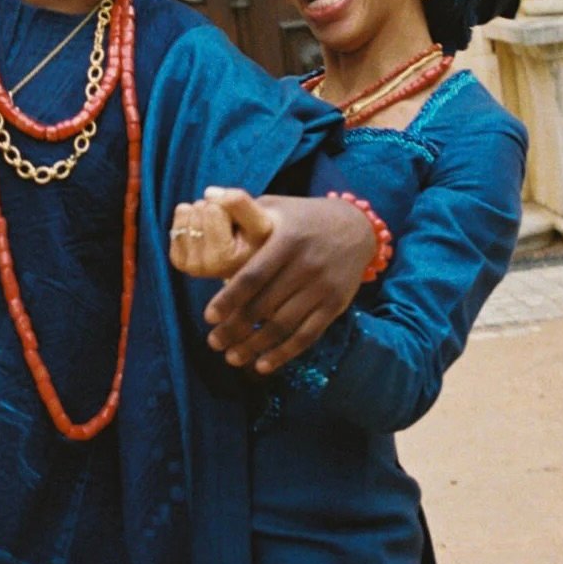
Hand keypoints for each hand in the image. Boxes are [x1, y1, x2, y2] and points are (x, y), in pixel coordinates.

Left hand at [169, 190, 268, 279]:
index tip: (242, 226)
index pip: (213, 209)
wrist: (255, 256)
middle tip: (231, 229)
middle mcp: (202, 267)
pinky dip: (192, 217)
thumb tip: (208, 193)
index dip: (230, 208)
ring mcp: (188, 264)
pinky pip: (179, 215)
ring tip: (221, 232)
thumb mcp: (260, 219)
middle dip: (217, 210)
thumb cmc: (259, 237)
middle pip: (200, 208)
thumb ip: (239, 202)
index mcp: (223, 261)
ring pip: (187, 210)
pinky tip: (207, 234)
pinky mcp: (179, 258)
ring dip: (205, 214)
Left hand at [202, 189, 375, 375]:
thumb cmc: (304, 218)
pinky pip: (308, 336)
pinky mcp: (336, 305)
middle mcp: (307, 265)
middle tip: (214, 342)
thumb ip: (243, 207)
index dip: (230, 299)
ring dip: (255, 346)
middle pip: (265, 306)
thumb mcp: (277, 206)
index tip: (209, 317)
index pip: (253, 275)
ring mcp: (323, 287)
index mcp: (287, 239)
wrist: (356, 227)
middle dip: (236, 328)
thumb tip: (206, 198)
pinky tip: (263, 365)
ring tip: (232, 357)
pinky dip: (284, 354)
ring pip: (284, 326)